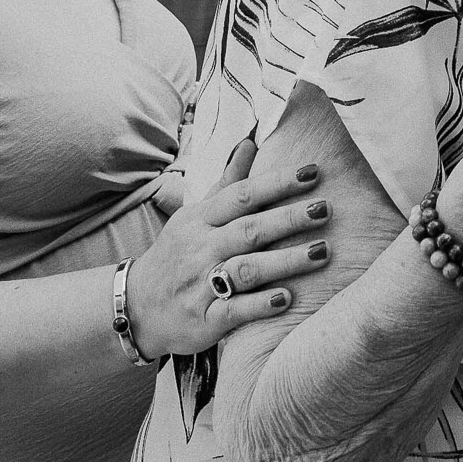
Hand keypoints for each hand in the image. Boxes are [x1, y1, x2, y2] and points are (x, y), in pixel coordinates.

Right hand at [124, 137, 328, 358]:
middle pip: (250, 229)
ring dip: (286, 261)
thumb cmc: (177, 255)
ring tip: (322, 251)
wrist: (136, 309)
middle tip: (326, 209)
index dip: (278, 182)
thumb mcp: (195, 215)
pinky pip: (234, 310)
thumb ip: (227, 183)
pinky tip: (288, 298)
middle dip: (289, 218)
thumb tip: (250, 142)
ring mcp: (201, 285)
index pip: (242, 195)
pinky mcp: (205, 320)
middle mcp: (201, 249)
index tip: (314, 172)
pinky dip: (261, 305)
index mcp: (200, 220)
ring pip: (246, 269)